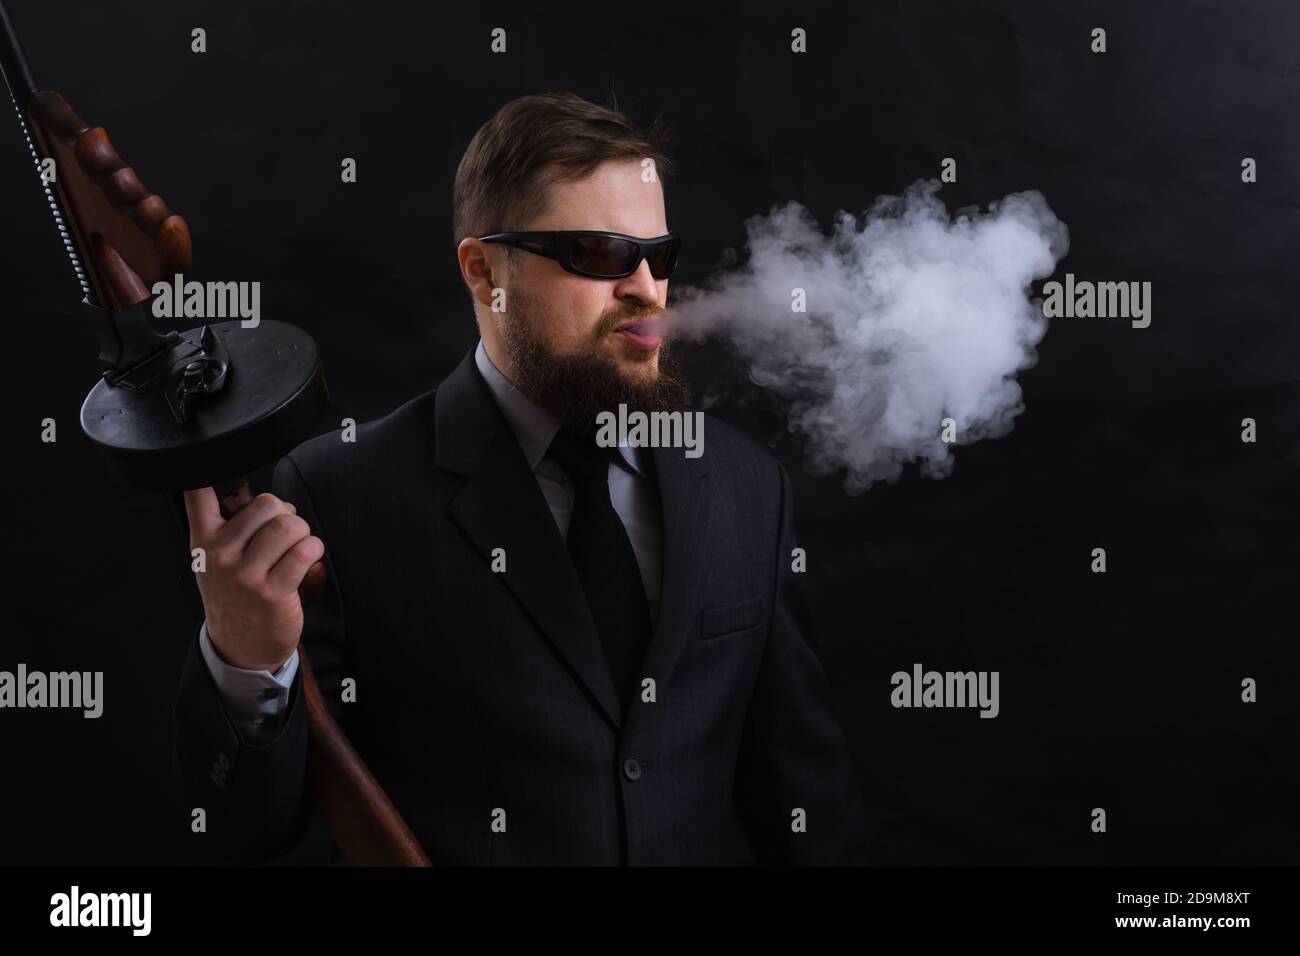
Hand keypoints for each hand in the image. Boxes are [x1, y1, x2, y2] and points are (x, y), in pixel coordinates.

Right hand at [183, 482, 324, 670]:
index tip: (232, 477)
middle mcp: (221, 555)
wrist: (240, 647)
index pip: (198, 494)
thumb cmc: (234, 596)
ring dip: (303, 532)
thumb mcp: (213, 559)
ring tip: (297, 546)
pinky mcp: (272, 591)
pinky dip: (314, 549)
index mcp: (204, 541)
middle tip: (285, 533)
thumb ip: (224, 525)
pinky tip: (307, 557)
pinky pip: (305, 551)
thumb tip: (245, 488)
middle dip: (287, 513)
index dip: (213, 472)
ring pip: (289, 525)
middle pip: (268, 504)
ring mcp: (246, 574)